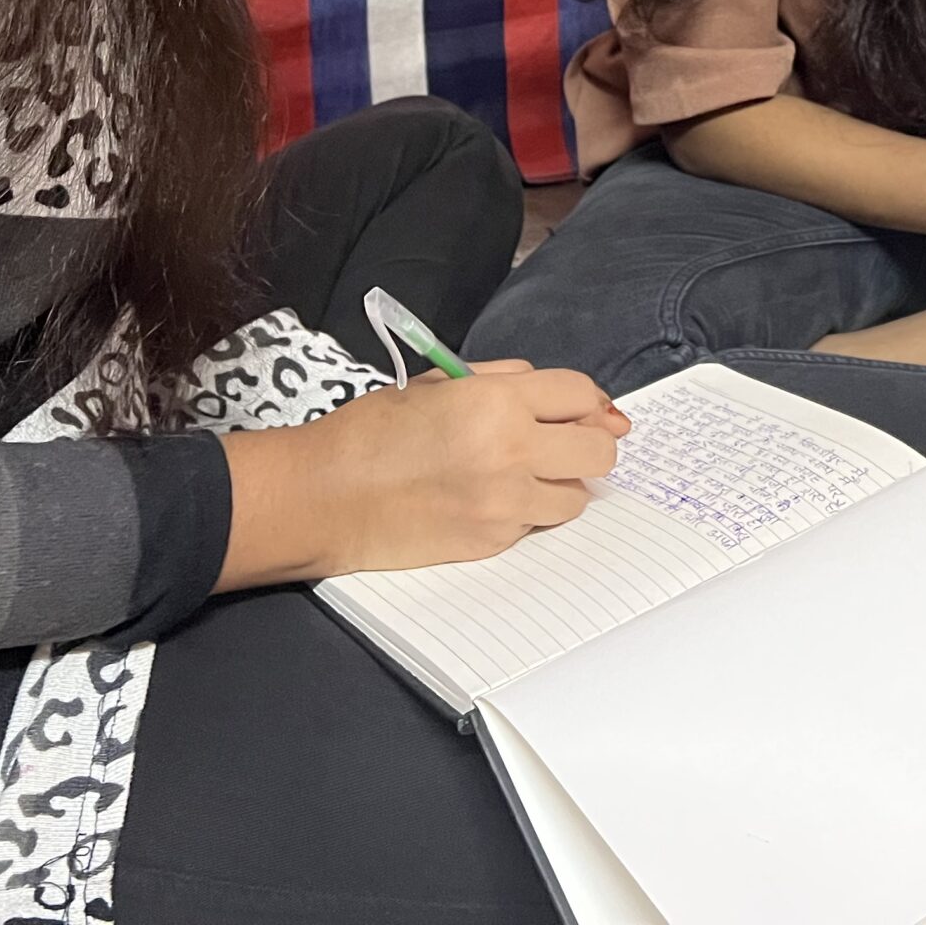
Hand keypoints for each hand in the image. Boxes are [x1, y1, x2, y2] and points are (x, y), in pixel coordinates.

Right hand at [218, 361, 629, 587]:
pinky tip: (487, 498)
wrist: (326, 496)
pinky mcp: (492, 542)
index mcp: (496, 401)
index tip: (584, 410)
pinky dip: (525, 511)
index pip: (581, 395)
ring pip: (577, 497)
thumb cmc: (374, 431)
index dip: (589, 402)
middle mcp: (511, 452)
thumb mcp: (440, 383)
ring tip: (521, 474)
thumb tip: (575, 400)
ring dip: (560, 483)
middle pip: (599, 452)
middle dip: (589, 444)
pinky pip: (535, 524)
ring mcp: (504, 504)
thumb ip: (508, 382)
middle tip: (564, 443)